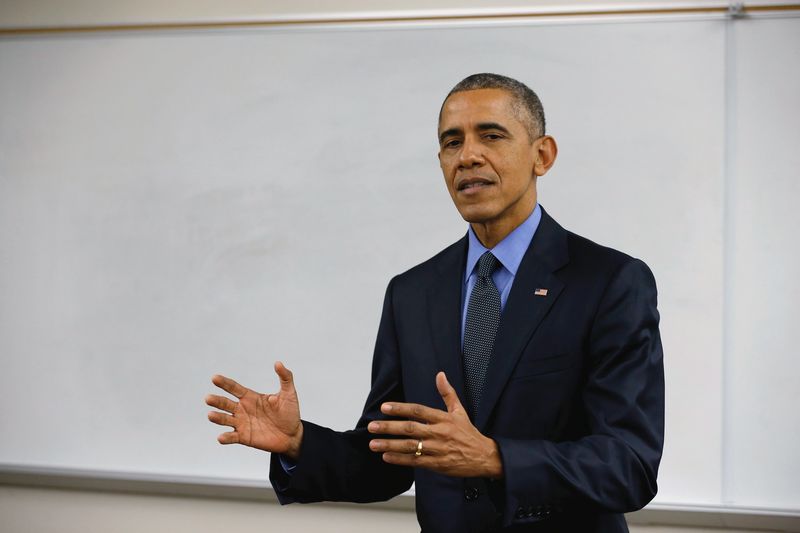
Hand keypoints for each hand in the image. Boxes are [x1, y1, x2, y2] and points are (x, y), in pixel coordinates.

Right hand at [205, 361, 303, 458]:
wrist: (293, 435)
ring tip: (210, 415)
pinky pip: (232, 437)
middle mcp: (242, 409)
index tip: (214, 378)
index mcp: (250, 397)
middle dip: (216, 401)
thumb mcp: (289, 393)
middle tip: (208, 398)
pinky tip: (221, 437)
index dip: (224, 383)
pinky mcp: (244, 437)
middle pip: (225, 403)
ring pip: (225, 419)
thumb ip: (285, 377)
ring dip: (217, 417)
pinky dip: (226, 437)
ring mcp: (242, 423)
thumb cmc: (290, 412)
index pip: (234, 388)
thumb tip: (278, 363)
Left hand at [367, 372, 502, 477]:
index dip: (401, 408)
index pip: (418, 411)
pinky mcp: (437, 464)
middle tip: (372, 427)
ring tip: (374, 444)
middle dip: (389, 428)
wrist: (484, 457)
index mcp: (444, 419)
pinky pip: (415, 461)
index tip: (385, 407)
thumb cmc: (469, 433)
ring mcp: (437, 450)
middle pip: (411, 429)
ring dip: (390, 445)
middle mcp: (439, 433)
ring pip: (410, 446)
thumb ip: (447, 393)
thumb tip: (440, 375)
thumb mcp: (460, 411)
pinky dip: (400, 460)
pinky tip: (387, 457)